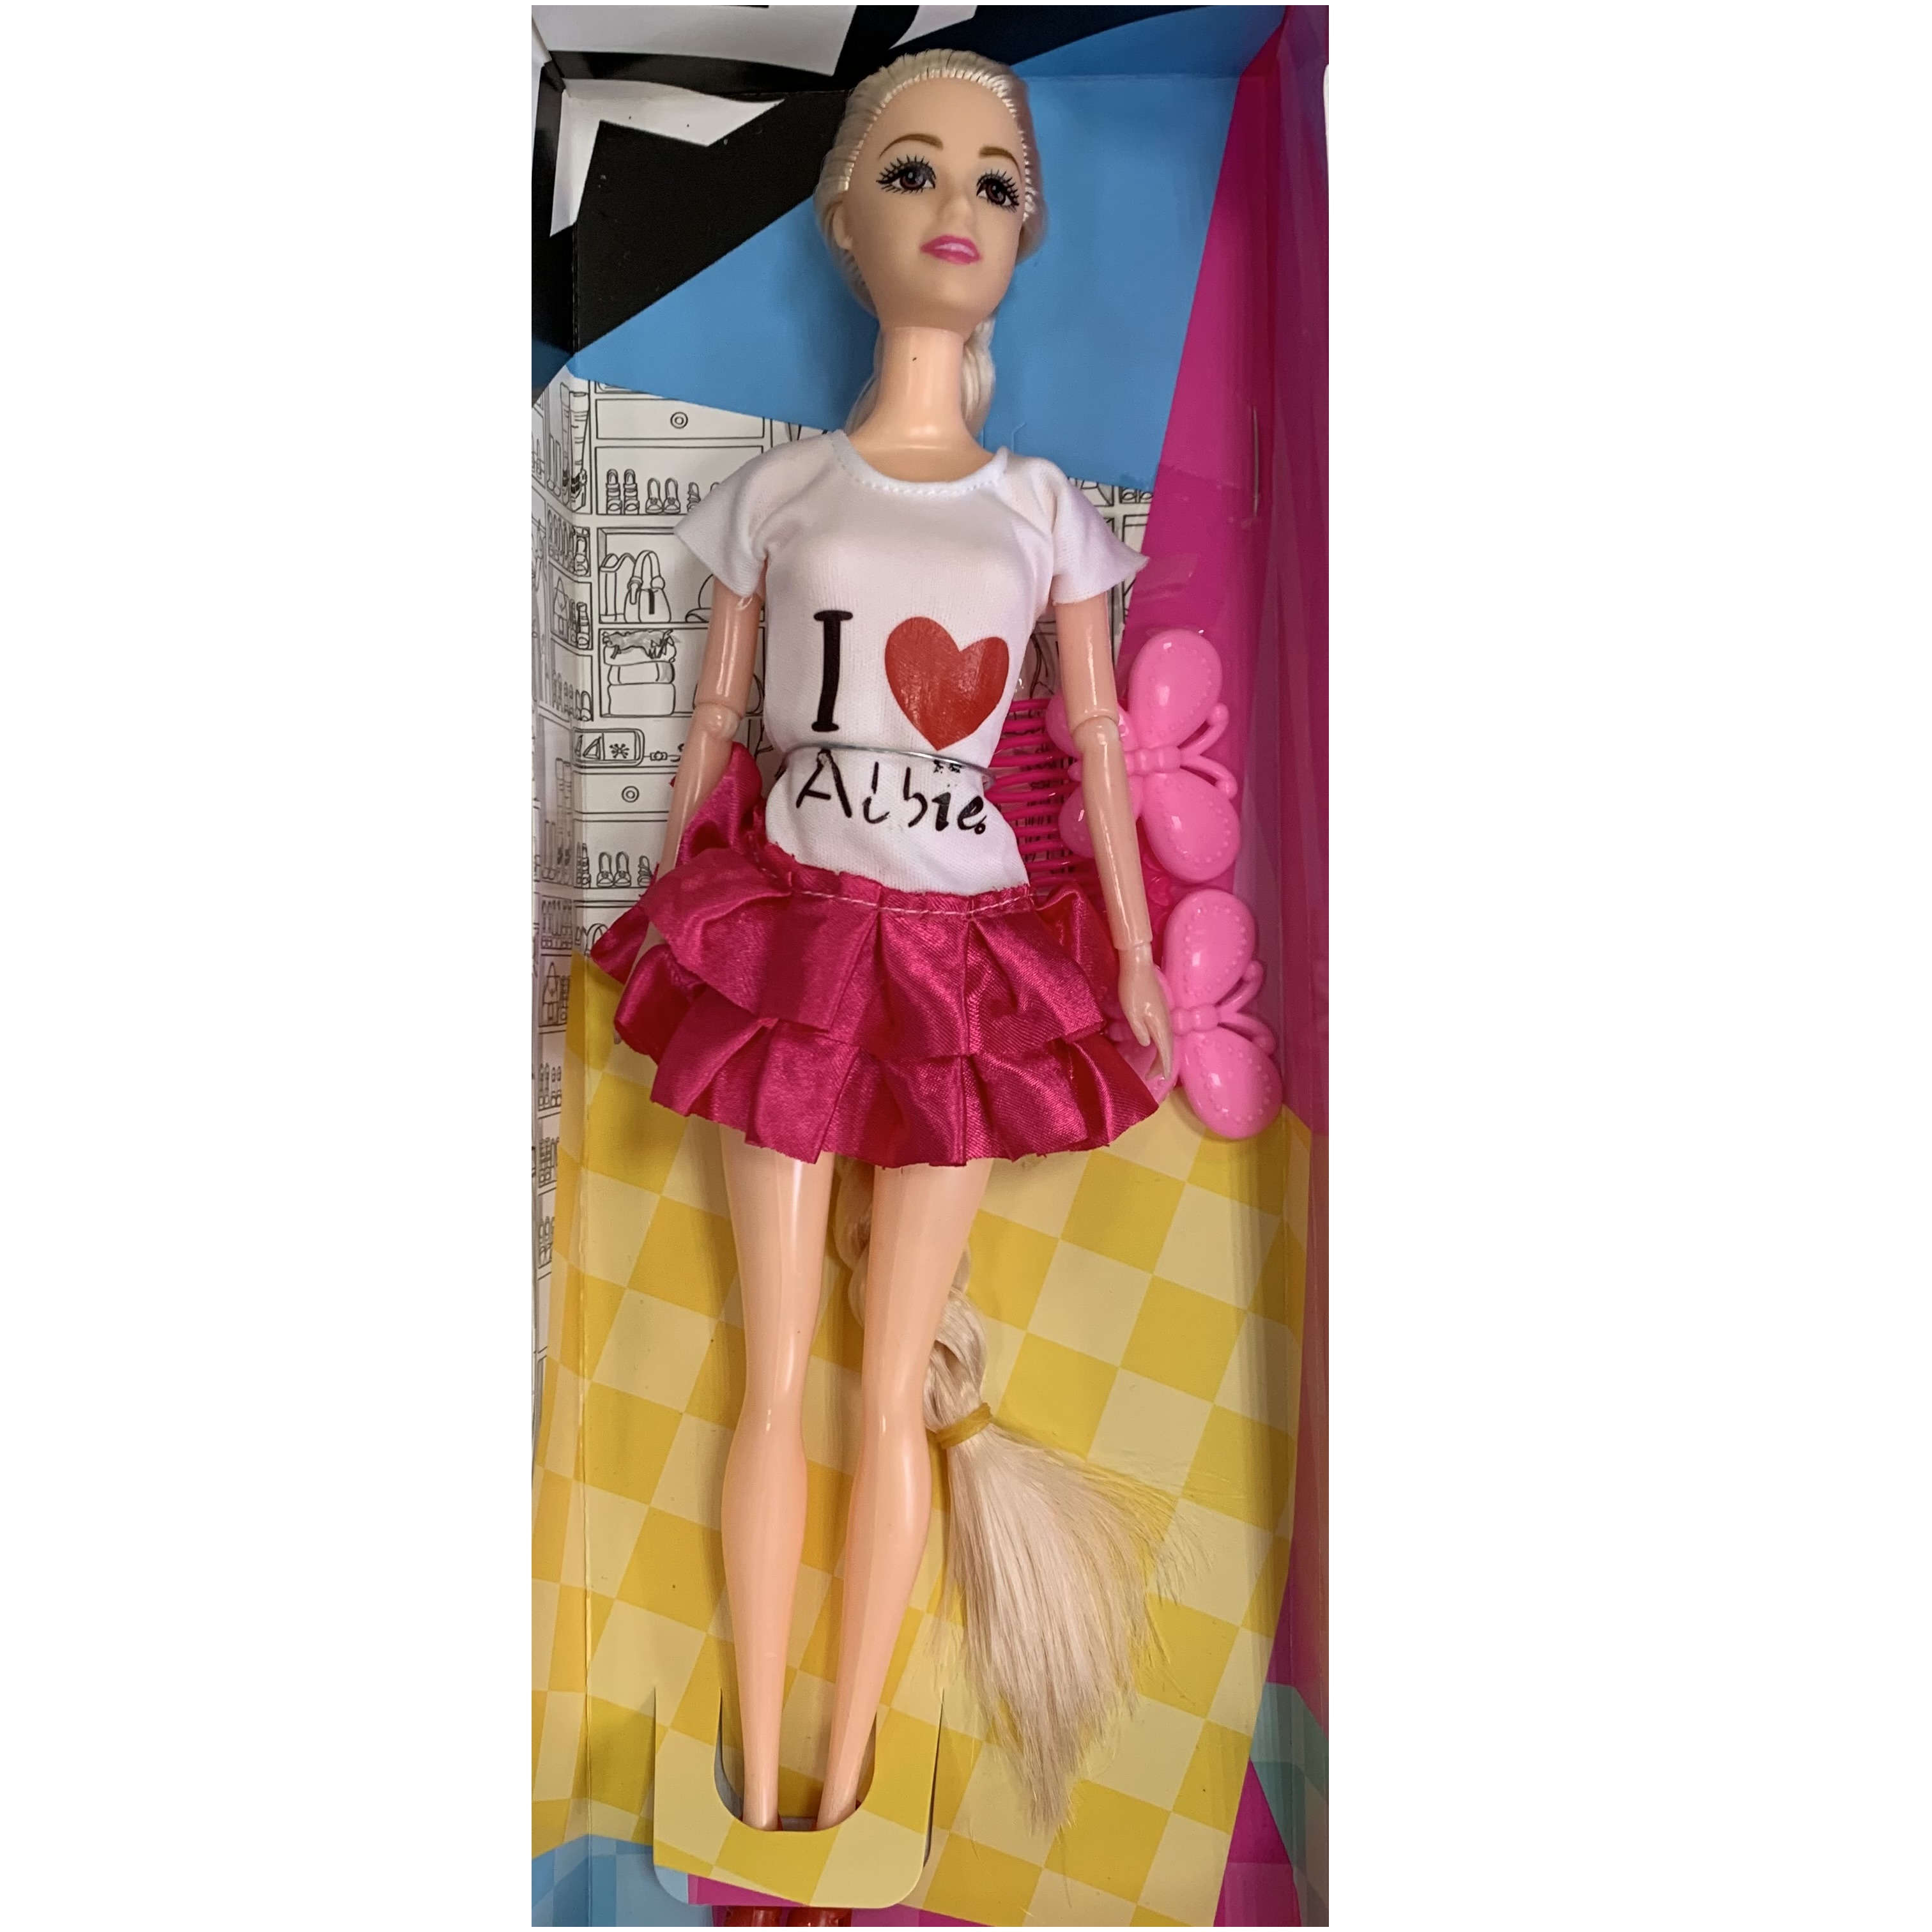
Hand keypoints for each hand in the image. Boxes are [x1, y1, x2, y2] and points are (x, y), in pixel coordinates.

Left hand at [1117, 944, 1172, 1084]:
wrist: (1138, 965)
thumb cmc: (1132, 988)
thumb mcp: (1132, 1013)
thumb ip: (1140, 1030)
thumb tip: (1148, 1044)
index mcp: (1160, 1023)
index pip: (1166, 1050)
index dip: (1164, 1065)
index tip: (1162, 1078)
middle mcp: (1166, 1019)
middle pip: (1168, 1046)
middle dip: (1162, 1063)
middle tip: (1152, 1075)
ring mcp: (1165, 1013)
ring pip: (1167, 1039)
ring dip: (1162, 1053)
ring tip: (1153, 1065)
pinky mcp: (1160, 1007)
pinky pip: (1164, 1031)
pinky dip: (1162, 1043)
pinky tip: (1154, 1044)